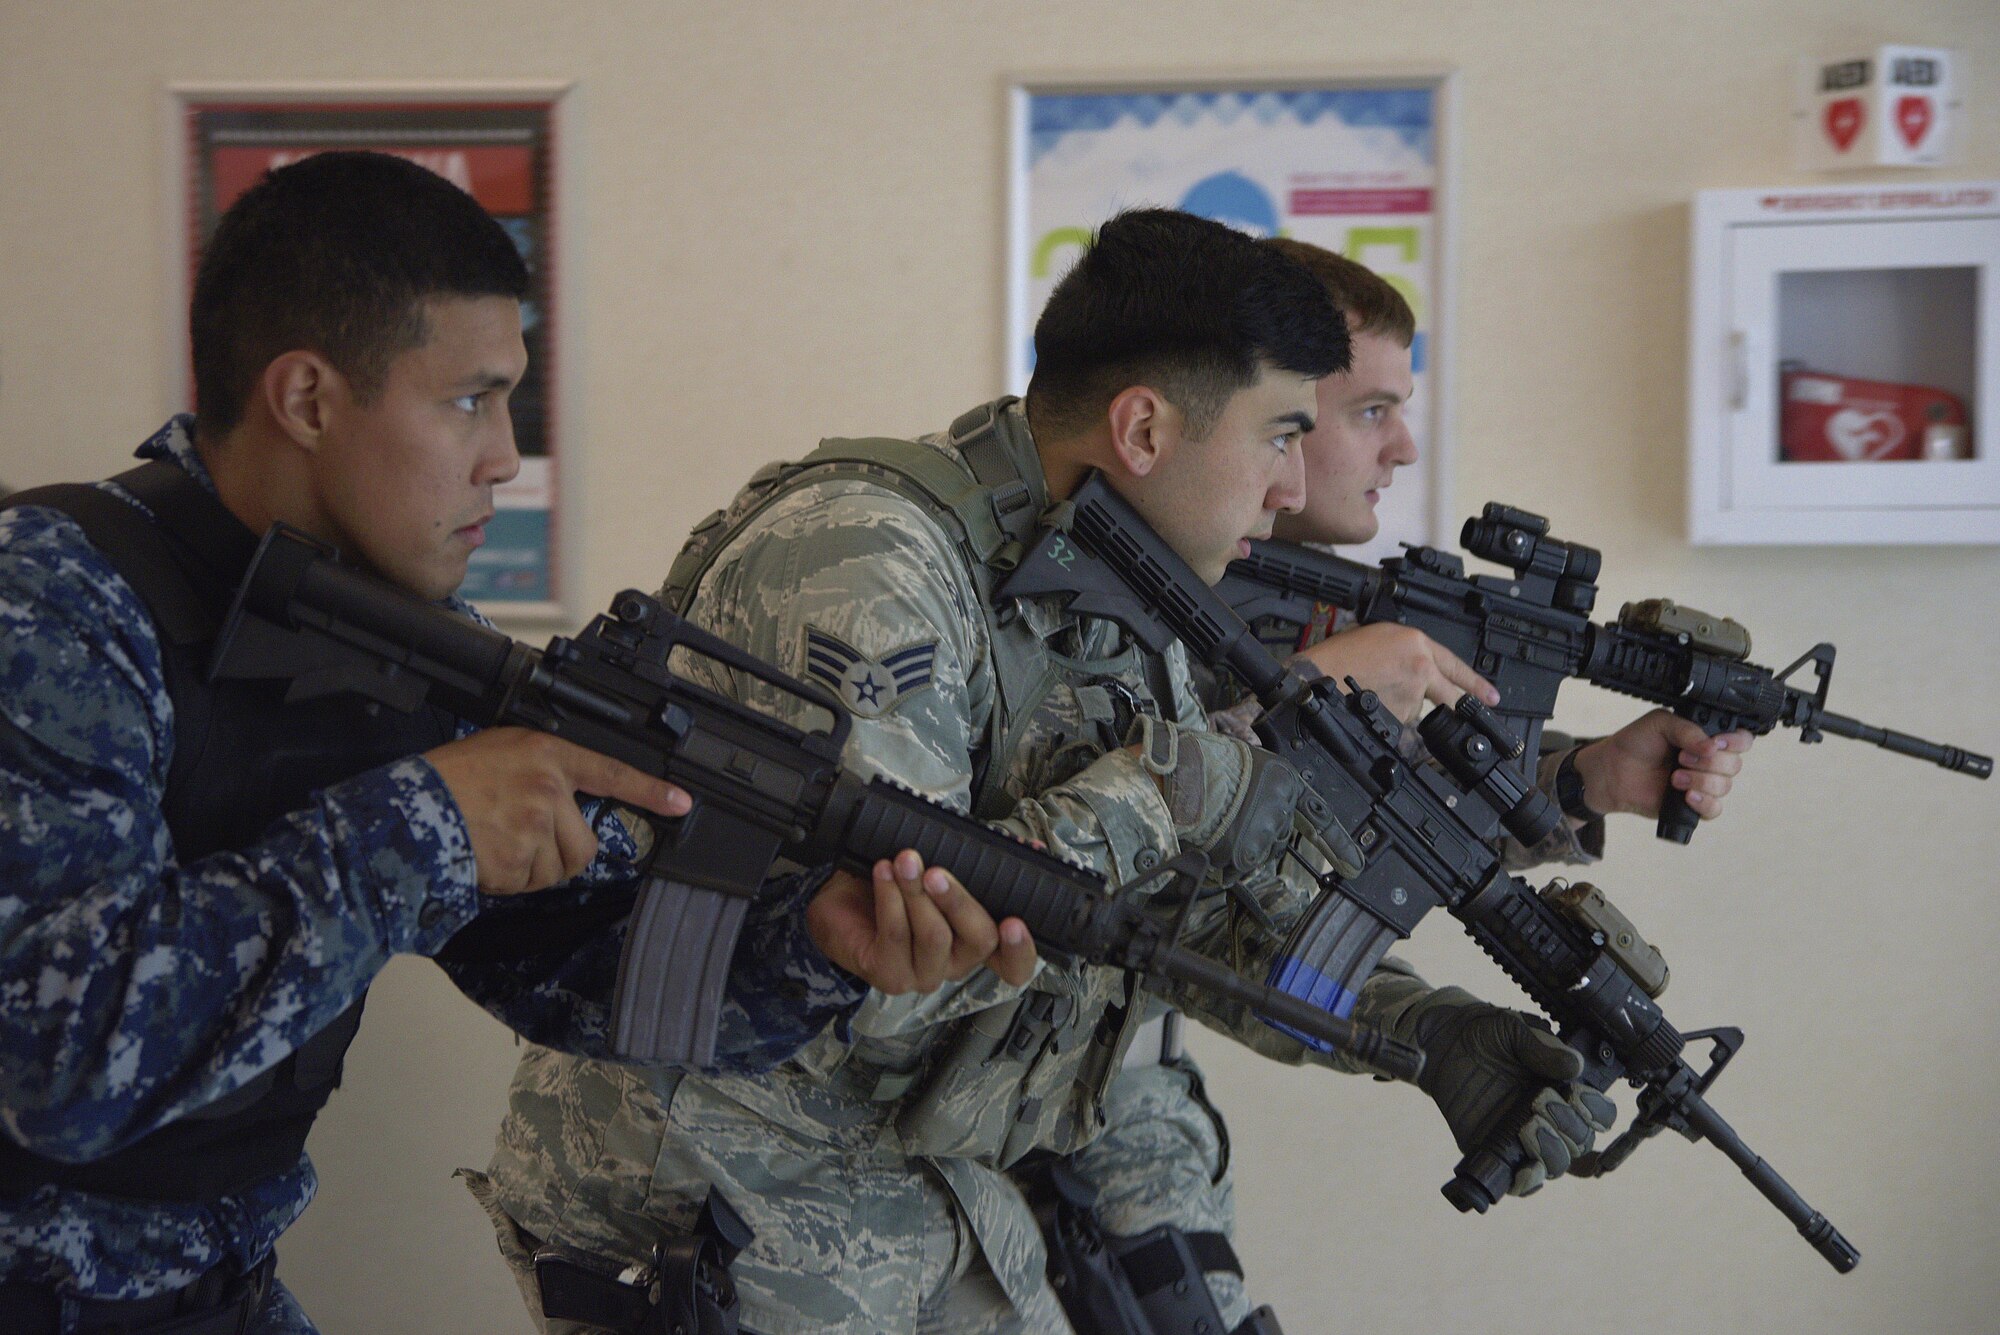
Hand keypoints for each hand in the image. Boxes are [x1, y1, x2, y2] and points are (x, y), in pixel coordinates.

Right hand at [424, 728, 690, 896]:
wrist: (408, 807)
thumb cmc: (449, 778)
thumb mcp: (502, 751)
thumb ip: (543, 770)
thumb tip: (570, 800)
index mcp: (547, 756)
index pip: (612, 773)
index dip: (650, 791)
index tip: (682, 802)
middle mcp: (549, 789)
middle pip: (584, 845)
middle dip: (559, 853)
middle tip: (522, 838)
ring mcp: (536, 826)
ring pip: (558, 869)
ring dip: (531, 868)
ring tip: (495, 841)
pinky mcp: (518, 860)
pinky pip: (527, 884)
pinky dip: (507, 880)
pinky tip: (483, 856)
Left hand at [807, 849, 1039, 993]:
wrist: (839, 898)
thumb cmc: (897, 885)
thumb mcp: (942, 869)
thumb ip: (979, 863)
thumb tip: (1032, 849)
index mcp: (976, 941)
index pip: (1013, 964)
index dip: (1021, 949)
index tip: (1015, 923)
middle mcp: (956, 962)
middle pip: (979, 940)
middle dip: (959, 901)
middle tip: (937, 872)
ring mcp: (923, 973)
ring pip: (935, 937)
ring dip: (917, 893)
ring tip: (904, 861)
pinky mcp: (889, 974)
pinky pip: (897, 936)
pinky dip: (890, 898)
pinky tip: (883, 873)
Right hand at [1292, 623, 1498, 724]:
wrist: (1318, 674)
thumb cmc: (1338, 655)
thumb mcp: (1378, 636)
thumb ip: (1405, 650)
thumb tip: (1414, 666)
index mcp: (1416, 643)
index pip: (1454, 665)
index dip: (1475, 682)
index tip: (1490, 695)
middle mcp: (1420, 667)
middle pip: (1452, 693)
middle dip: (1467, 703)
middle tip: (1478, 709)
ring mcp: (1411, 694)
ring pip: (1419, 710)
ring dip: (1404, 709)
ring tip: (1375, 697)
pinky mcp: (1398, 715)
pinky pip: (1402, 724)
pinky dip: (1390, 720)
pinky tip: (1372, 707)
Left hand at [1404, 986, 1617, 1195]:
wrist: (1446, 1043)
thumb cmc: (1488, 1034)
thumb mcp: (1514, 1029)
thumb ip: (1543, 1046)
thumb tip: (1575, 1066)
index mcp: (1568, 1091)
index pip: (1600, 1115)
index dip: (1596, 1111)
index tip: (1576, 1095)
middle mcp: (1555, 1120)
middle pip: (1582, 1143)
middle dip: (1569, 1127)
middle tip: (1540, 1102)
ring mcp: (1528, 1139)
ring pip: (1558, 1165)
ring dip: (1551, 1153)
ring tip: (1529, 1128)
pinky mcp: (1500, 1153)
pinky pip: (1523, 1183)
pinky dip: (1528, 1182)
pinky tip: (1523, 1169)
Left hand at [1570, 710, 1753, 821]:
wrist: (1612, 771)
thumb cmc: (1635, 743)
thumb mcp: (1660, 723)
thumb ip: (1687, 729)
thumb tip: (1712, 747)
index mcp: (1707, 739)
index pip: (1741, 740)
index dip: (1736, 742)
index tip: (1716, 743)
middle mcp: (1709, 762)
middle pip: (1734, 765)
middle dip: (1708, 762)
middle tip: (1680, 758)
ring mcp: (1703, 785)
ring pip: (1724, 786)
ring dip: (1700, 781)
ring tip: (1673, 777)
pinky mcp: (1693, 806)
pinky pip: (1714, 809)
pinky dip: (1703, 802)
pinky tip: (1685, 796)